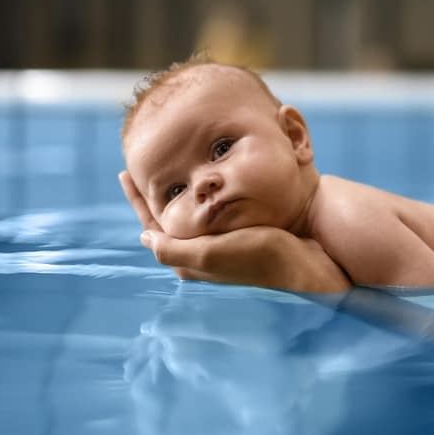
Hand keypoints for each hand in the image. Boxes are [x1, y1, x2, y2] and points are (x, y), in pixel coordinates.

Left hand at [119, 171, 351, 292]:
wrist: (308, 267)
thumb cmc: (262, 257)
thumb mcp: (213, 254)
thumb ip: (175, 249)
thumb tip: (145, 237)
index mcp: (189, 260)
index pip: (152, 225)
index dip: (137, 198)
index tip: (125, 171)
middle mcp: (202, 255)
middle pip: (168, 219)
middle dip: (153, 195)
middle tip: (141, 168)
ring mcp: (222, 246)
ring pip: (189, 216)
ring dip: (178, 194)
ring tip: (170, 172)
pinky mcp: (242, 237)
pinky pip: (212, 213)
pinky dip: (203, 197)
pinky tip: (208, 185)